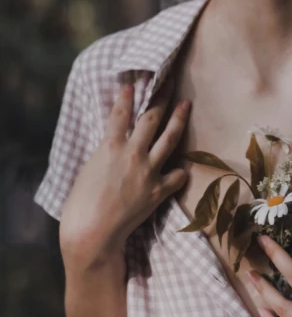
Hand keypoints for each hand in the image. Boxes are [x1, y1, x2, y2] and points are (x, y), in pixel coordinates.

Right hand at [59, 79, 189, 262]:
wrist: (92, 235)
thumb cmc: (80, 205)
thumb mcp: (88, 169)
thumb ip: (105, 153)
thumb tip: (115, 144)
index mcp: (109, 147)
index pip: (121, 113)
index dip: (127, 96)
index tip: (133, 82)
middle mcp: (132, 154)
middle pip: (151, 118)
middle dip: (161, 96)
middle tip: (169, 80)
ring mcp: (148, 171)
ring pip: (169, 137)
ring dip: (179, 118)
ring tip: (186, 104)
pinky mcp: (158, 191)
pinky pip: (177, 175)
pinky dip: (180, 170)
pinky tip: (183, 167)